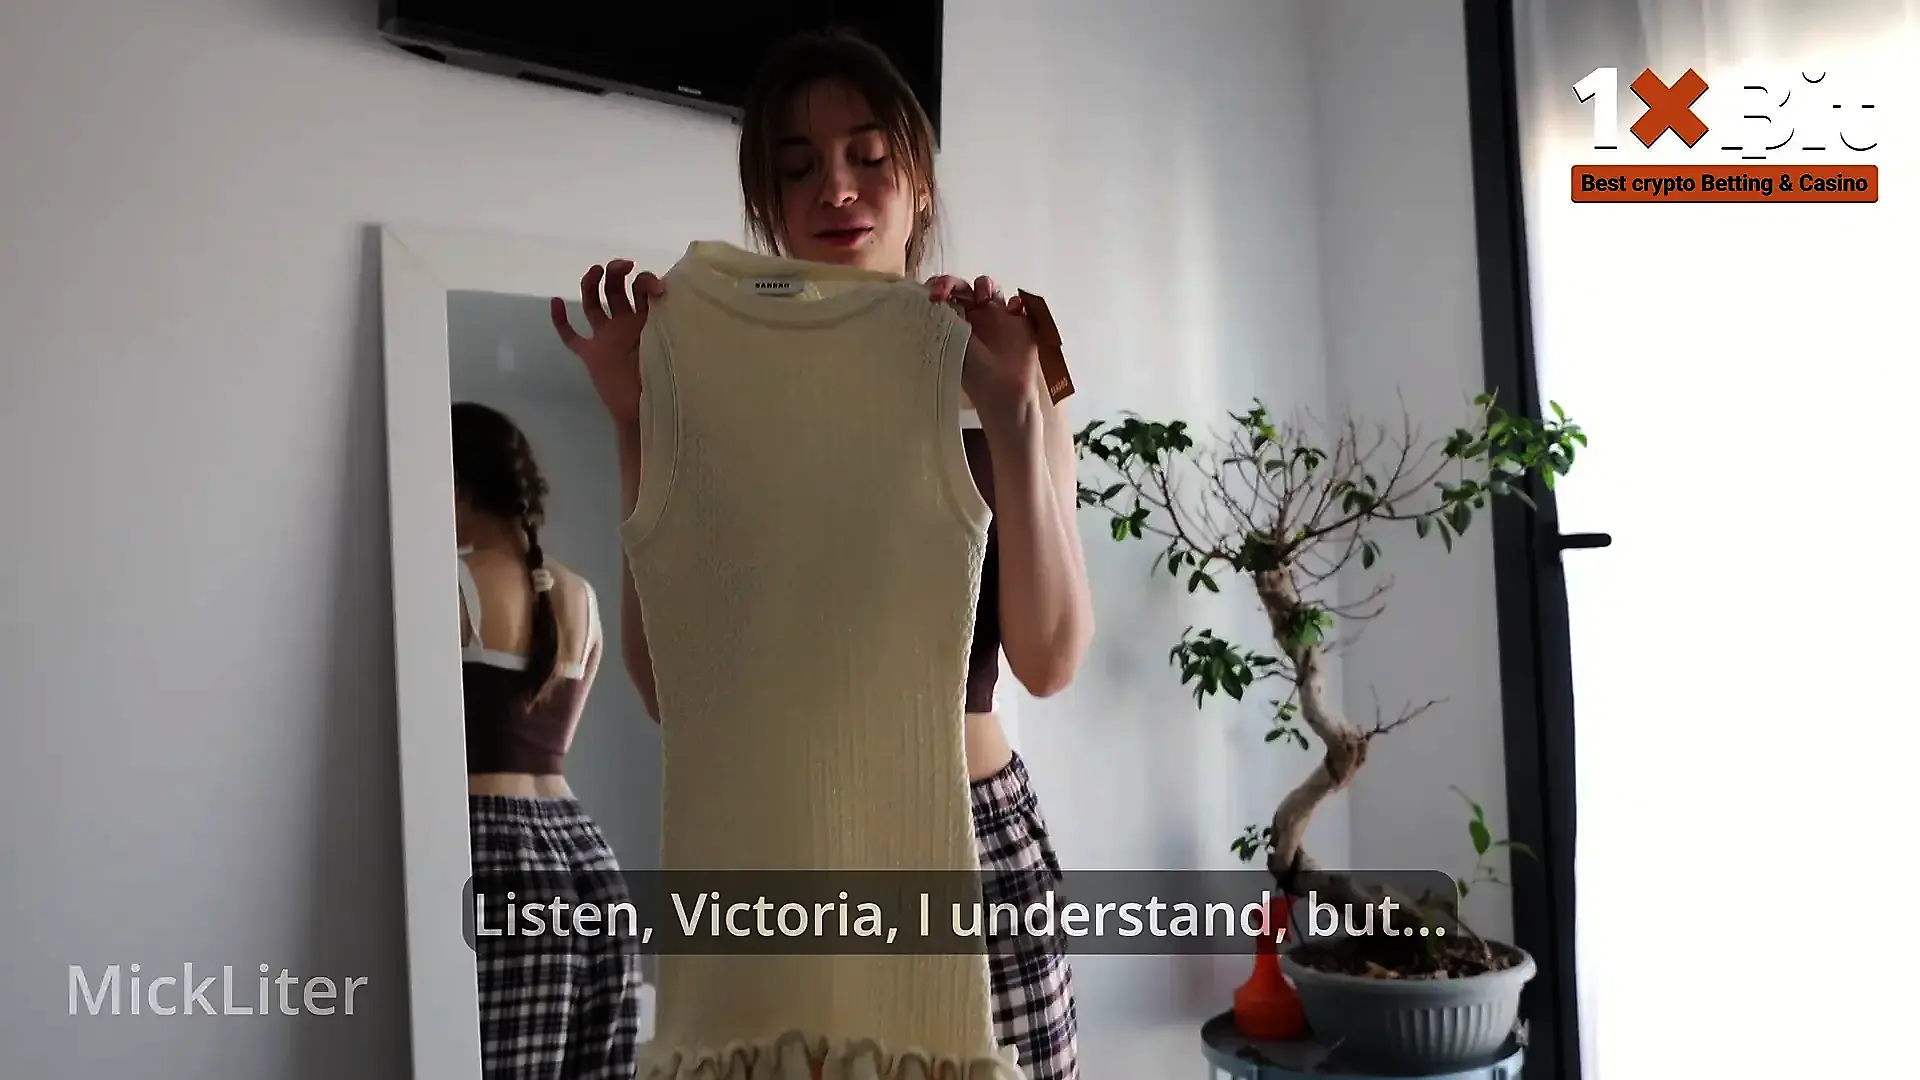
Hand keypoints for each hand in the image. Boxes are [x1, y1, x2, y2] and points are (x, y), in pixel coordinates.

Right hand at [550, 260, 663, 431]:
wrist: (648, 410)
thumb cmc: (667, 377)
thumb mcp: (670, 339)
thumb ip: (667, 315)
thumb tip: (667, 288)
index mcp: (645, 320)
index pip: (640, 290)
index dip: (646, 281)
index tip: (656, 286)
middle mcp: (625, 325)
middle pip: (615, 291)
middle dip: (617, 273)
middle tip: (624, 265)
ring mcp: (606, 338)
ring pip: (594, 305)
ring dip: (593, 283)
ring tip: (598, 269)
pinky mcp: (591, 355)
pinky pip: (571, 337)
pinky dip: (561, 320)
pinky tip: (556, 302)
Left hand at [927, 274, 1040, 422]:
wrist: (1004, 392)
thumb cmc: (975, 374)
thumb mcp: (952, 345)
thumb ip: (944, 320)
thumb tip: (932, 297)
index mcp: (955, 323)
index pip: (944, 297)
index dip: (940, 288)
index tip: (936, 293)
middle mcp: (974, 317)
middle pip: (965, 288)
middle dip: (959, 284)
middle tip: (956, 291)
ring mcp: (997, 318)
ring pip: (990, 289)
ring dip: (986, 286)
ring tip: (985, 297)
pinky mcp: (1020, 322)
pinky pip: (1018, 302)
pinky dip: (1016, 301)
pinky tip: (1013, 309)